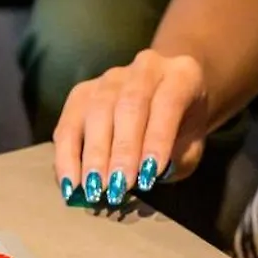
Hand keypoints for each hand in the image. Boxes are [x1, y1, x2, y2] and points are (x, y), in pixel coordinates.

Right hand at [53, 50, 209, 207]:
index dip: (157, 139)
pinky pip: (68, 124)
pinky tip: (70, 183)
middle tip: (117, 187)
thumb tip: (143, 176)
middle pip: (129, 105)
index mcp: (181, 75)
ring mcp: (109, 79)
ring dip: (94, 155)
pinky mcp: (81, 93)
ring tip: (94, 189)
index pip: (168, 102)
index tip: (149, 175)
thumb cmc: (182, 129)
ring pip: (96, 111)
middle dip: (121, 151)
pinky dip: (67, 156)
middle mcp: (144, 69)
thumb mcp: (191, 145)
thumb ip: (176, 159)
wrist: (169, 99)